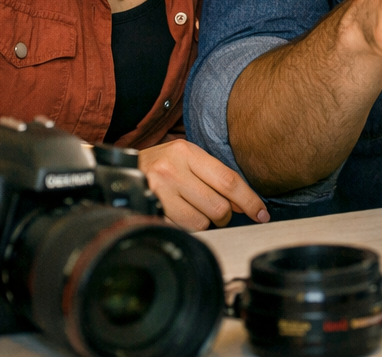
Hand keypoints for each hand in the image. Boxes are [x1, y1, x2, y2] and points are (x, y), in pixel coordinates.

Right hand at [137, 138, 268, 230]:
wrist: (120, 172)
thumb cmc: (161, 165)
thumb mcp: (186, 158)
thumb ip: (214, 176)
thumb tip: (243, 204)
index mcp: (186, 152)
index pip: (228, 180)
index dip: (249, 200)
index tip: (261, 213)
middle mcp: (172, 170)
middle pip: (218, 206)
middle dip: (225, 215)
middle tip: (220, 213)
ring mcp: (158, 192)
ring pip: (201, 222)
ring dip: (206, 223)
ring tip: (195, 211)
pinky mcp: (149, 212)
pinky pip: (182, 230)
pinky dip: (188, 228)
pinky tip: (180, 216)